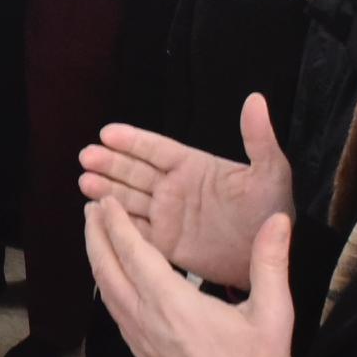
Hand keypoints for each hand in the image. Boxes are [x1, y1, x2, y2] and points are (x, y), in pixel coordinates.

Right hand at [78, 93, 293, 289]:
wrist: (270, 257)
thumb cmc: (272, 211)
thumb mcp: (271, 171)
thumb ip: (258, 138)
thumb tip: (256, 100)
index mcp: (194, 167)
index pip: (157, 149)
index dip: (133, 141)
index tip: (107, 133)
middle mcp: (175, 188)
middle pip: (135, 171)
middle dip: (111, 163)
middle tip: (87, 157)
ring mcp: (167, 216)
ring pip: (129, 198)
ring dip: (107, 189)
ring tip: (85, 182)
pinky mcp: (165, 244)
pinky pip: (135, 231)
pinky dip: (115, 223)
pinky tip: (97, 212)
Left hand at [86, 197, 294, 356]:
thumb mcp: (273, 312)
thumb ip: (271, 262)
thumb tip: (278, 219)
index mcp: (172, 302)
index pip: (134, 252)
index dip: (116, 224)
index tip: (104, 202)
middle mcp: (145, 318)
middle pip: (107, 268)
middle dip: (96, 236)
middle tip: (90, 209)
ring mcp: (138, 338)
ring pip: (105, 291)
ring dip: (97, 259)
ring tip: (95, 236)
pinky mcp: (140, 353)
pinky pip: (113, 311)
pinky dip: (106, 285)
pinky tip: (111, 279)